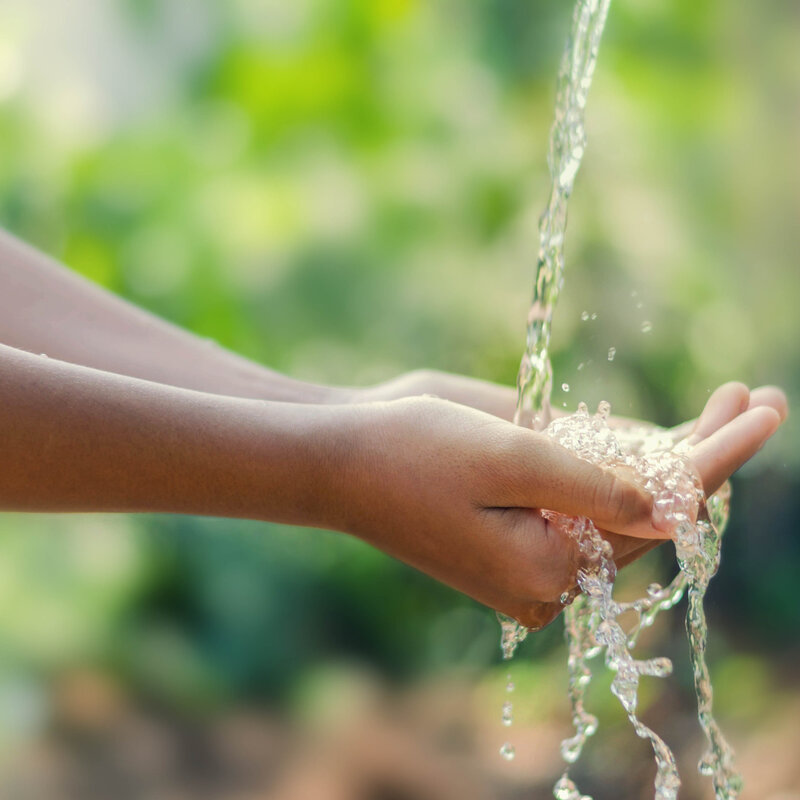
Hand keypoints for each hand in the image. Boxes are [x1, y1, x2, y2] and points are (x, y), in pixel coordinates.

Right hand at [336, 384, 784, 628]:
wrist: (339, 458)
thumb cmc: (411, 453)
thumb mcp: (509, 462)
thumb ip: (596, 489)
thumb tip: (677, 509)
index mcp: (548, 569)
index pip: (658, 514)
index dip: (717, 458)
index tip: (764, 410)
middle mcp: (547, 569)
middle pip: (651, 511)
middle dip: (706, 452)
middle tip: (760, 397)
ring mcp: (532, 548)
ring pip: (626, 505)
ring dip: (675, 455)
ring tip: (730, 403)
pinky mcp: (516, 523)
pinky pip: (591, 499)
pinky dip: (632, 465)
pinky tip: (669, 436)